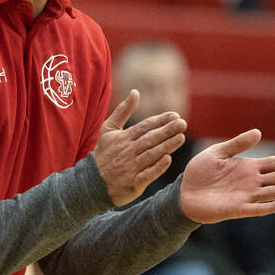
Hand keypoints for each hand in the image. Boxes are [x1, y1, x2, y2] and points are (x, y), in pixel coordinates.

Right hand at [92, 90, 187, 205]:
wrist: (92, 182)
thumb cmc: (104, 153)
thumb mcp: (109, 129)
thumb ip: (123, 110)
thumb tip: (135, 91)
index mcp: (123, 138)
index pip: (144, 127)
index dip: (160, 121)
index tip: (175, 115)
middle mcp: (127, 151)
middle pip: (150, 139)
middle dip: (167, 131)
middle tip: (182, 123)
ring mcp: (130, 168)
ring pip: (151, 155)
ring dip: (166, 146)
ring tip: (181, 137)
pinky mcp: (133, 183)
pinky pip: (147, 174)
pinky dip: (157, 167)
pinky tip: (168, 159)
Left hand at [178, 129, 274, 223]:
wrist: (183, 193)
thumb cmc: (199, 173)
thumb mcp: (217, 153)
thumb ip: (237, 144)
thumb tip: (258, 132)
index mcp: (248, 168)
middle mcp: (251, 182)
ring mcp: (246, 196)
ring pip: (274, 191)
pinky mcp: (237, 209)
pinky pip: (258, 208)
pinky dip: (272, 206)